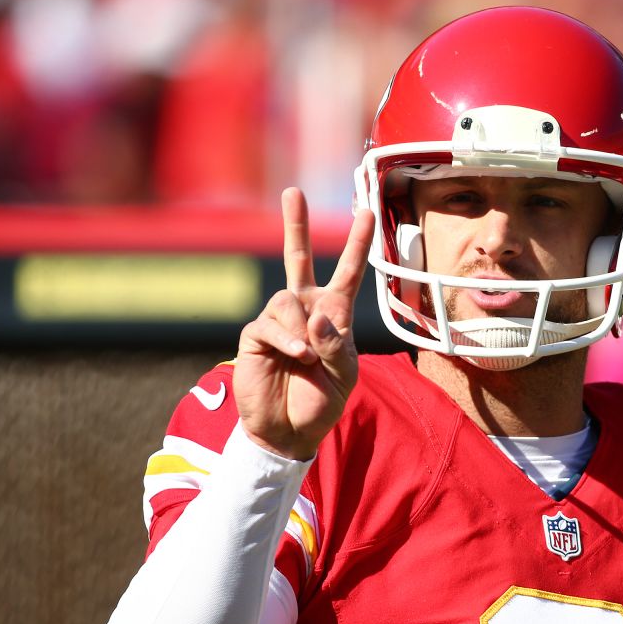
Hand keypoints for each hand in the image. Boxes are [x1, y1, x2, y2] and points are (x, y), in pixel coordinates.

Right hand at [233, 187, 375, 460]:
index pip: (347, 273)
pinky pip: (270, 324)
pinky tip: (296, 356)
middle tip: (293, 192)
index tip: (366, 211)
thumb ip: (335, 343)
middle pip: (297, 259)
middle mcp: (304, 310)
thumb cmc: (322, 401)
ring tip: (306, 357)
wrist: (290, 431)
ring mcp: (278, 321)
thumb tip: (316, 315)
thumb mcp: (344, 374)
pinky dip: (287, 339)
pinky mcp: (255, 336)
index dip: (356, 244)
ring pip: (286, 299)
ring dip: (300, 327)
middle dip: (295, 225)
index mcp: (333, 314)